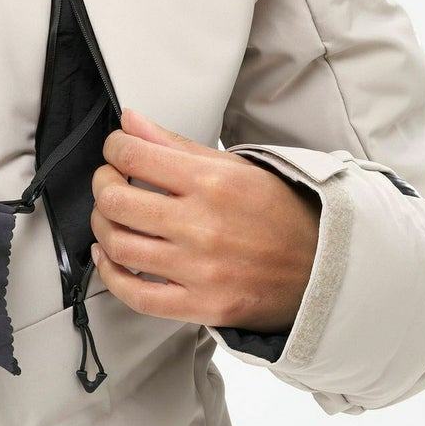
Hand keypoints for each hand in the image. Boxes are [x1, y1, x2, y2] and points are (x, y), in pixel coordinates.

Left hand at [90, 110, 320, 332]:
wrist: (323, 268)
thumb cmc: (279, 213)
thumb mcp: (234, 167)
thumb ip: (176, 144)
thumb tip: (130, 121)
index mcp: (212, 183)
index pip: (134, 155)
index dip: (114, 147)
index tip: (116, 149)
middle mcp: (202, 225)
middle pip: (116, 199)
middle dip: (102, 183)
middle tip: (109, 180)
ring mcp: (199, 269)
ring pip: (118, 244)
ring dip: (101, 224)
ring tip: (110, 215)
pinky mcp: (198, 305)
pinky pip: (134, 294)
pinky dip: (110, 274)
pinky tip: (108, 257)